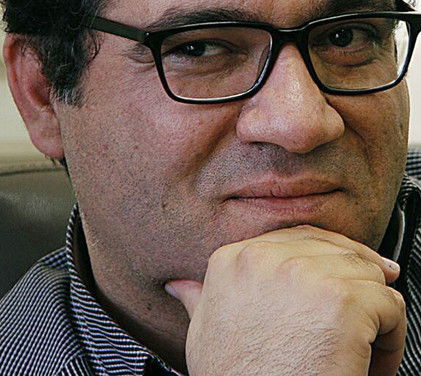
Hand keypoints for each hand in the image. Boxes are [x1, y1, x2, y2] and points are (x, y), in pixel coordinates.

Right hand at [165, 226, 405, 375]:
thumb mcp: (205, 336)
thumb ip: (200, 299)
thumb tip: (180, 285)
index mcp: (233, 260)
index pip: (297, 238)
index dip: (325, 264)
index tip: (339, 285)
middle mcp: (267, 258)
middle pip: (335, 249)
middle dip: (354, 282)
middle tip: (363, 318)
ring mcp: (305, 275)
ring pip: (366, 272)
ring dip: (374, 310)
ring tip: (365, 346)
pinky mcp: (343, 301)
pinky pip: (390, 303)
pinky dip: (392, 335)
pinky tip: (374, 360)